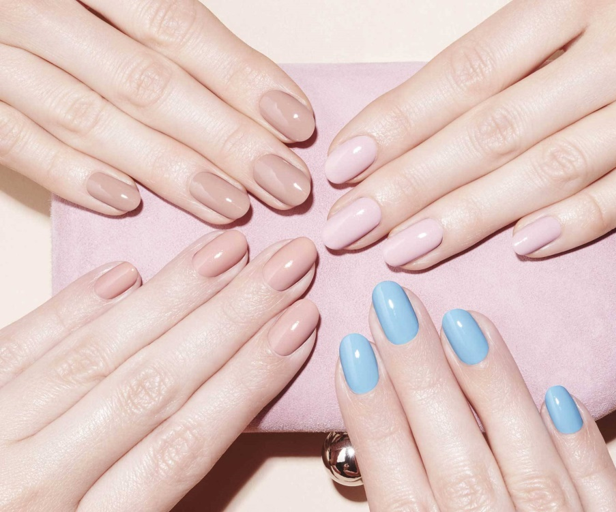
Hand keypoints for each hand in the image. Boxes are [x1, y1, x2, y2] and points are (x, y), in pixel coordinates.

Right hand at [0, 0, 314, 221]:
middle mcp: (35, 7)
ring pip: (89, 120)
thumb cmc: (61, 2)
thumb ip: (159, 27)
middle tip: (286, 184)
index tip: (296, 123)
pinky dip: (72, 176)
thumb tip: (247, 90)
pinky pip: (17, 144)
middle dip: (225, 140)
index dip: (241, 77)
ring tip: (232, 205)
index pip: (177, 26)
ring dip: (168, 169)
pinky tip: (128, 203)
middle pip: (147, 82)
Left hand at [0, 231, 318, 510]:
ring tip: (227, 251)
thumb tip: (219, 423)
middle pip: (151, 385)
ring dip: (170, 296)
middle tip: (286, 263)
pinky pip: (17, 346)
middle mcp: (31, 484)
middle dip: (232, 317)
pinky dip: (74, 307)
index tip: (300, 326)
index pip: (183, 444)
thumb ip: (152, 495)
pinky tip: (124, 274)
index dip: (249, 380)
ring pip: (96, 354)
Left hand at [322, 0, 615, 267]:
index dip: (400, 121)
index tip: (343, 166)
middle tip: (348, 227)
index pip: (467, 71)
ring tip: (403, 250)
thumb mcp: (583, 0)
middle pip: (494, 127)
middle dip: (411, 184)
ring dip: (471, 215)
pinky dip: (580, 219)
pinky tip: (520, 248)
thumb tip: (427, 116)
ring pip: (554, 165)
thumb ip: (521, 48)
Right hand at [337, 281, 615, 510]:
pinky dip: (582, 449)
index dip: (372, 416)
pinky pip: (601, 499)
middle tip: (395, 305)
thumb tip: (375, 446)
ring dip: (494, 389)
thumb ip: (397, 509)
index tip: (353, 353)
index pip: (396, 486)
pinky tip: (560, 396)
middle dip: (420, 376)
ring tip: (467, 321)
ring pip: (528, 465)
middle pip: (455, 461)